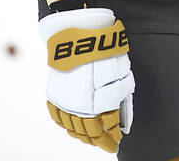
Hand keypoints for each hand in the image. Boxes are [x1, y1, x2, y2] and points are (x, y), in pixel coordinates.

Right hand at [40, 7, 133, 153]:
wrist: (78, 35)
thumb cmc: (104, 52)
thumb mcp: (121, 73)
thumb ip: (122, 96)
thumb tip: (123, 114)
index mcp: (100, 103)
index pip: (108, 128)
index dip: (114, 136)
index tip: (118, 140)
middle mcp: (82, 107)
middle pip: (90, 133)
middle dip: (101, 141)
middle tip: (108, 144)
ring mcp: (66, 101)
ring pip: (73, 128)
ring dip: (83, 136)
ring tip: (91, 139)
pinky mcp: (55, 94)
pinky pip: (58, 116)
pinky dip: (65, 125)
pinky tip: (72, 128)